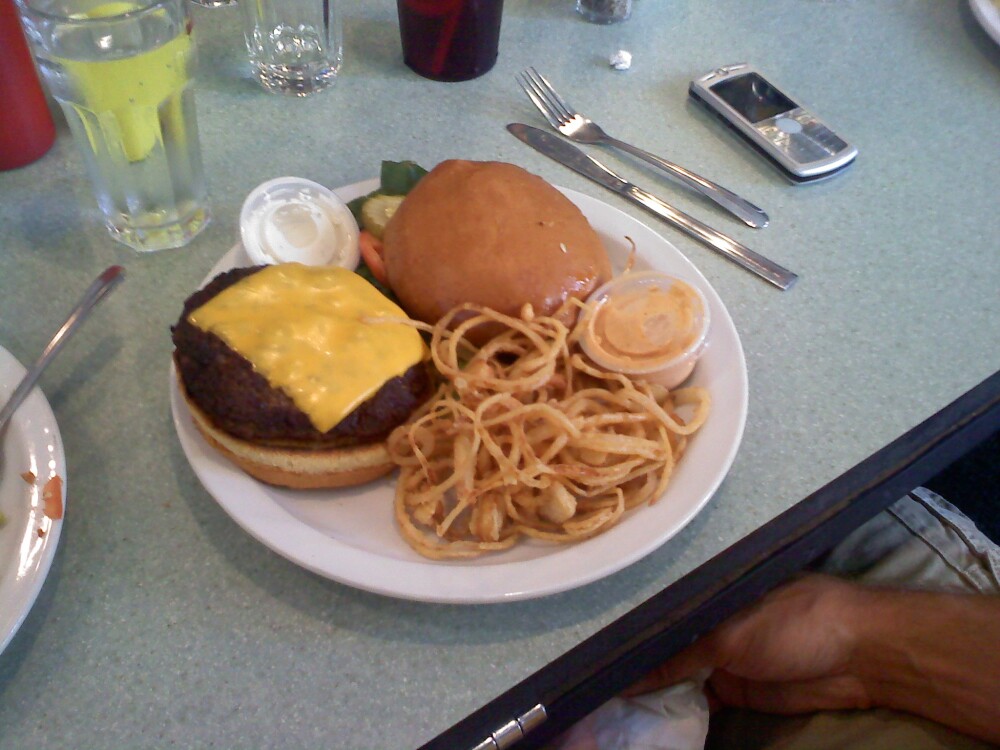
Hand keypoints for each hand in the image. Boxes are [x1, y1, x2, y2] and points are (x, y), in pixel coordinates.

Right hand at [627, 574, 999, 743]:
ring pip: (674, 674)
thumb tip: (630, 673)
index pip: (655, 609)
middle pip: (661, 644)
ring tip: (605, 697)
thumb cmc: (793, 623)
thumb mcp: (729, 635)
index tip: (590, 641)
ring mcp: (721, 657)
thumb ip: (680, 655)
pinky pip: (696, 700)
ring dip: (649, 688)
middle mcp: (707, 620)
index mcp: (707, 592)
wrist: (858, 658)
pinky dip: (675, 708)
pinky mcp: (735, 690)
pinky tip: (642, 715)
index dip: (626, 626)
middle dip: (632, 659)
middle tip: (590, 674)